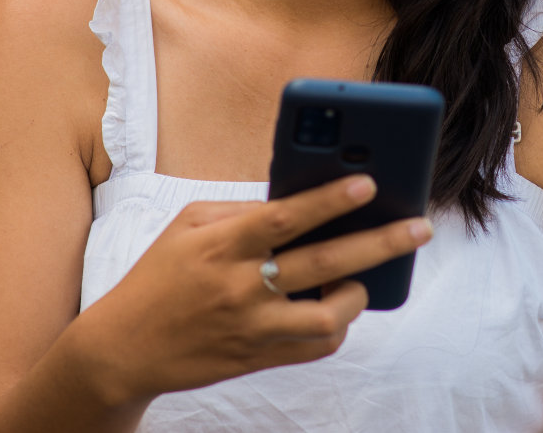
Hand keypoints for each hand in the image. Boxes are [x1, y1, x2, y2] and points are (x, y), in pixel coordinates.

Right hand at [70, 175, 432, 406]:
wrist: (123, 348)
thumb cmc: (160, 275)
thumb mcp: (188, 226)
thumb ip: (243, 210)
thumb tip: (299, 198)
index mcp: (221, 245)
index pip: (284, 218)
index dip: (328, 200)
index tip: (367, 183)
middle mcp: (241, 287)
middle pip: (324, 263)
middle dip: (379, 243)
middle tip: (419, 227)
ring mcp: (252, 328)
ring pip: (328, 316)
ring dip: (357, 294)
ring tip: (363, 277)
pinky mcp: (258, 358)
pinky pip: (315, 346)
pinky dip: (336, 325)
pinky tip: (339, 305)